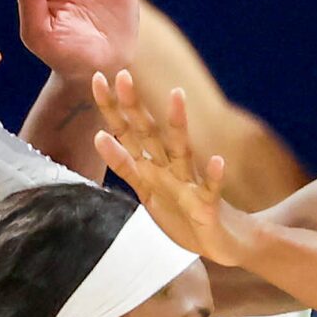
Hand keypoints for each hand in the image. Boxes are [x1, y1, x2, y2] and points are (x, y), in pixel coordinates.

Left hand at [93, 71, 252, 264]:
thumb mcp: (146, 190)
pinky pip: (212, 190)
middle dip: (134, 108)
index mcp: (151, 167)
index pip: (127, 133)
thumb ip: (126, 166)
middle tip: (123, 75)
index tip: (98, 78)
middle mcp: (169, 169)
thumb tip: (99, 136)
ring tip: (177, 95)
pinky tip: (217, 161)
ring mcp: (189, 185)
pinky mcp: (208, 206)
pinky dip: (214, 176)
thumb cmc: (182, 214)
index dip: (112, 109)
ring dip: (178, 125)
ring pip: (182, 152)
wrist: (218, 240)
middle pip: (149, 135)